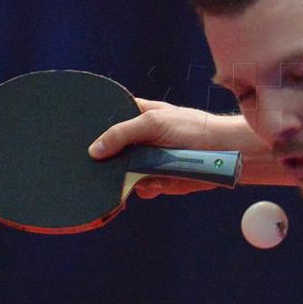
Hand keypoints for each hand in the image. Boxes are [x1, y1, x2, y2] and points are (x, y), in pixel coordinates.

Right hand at [89, 98, 227, 198]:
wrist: (223, 154)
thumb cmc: (192, 129)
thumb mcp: (153, 123)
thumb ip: (122, 133)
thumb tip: (94, 150)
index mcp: (139, 114)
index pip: (109, 118)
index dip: (96, 128)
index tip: (79, 138)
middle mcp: (141, 138)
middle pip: (112, 151)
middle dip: (107, 160)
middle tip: (99, 166)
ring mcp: (149, 160)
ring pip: (123, 173)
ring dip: (127, 178)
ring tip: (145, 172)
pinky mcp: (159, 179)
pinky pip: (141, 188)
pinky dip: (145, 189)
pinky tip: (156, 183)